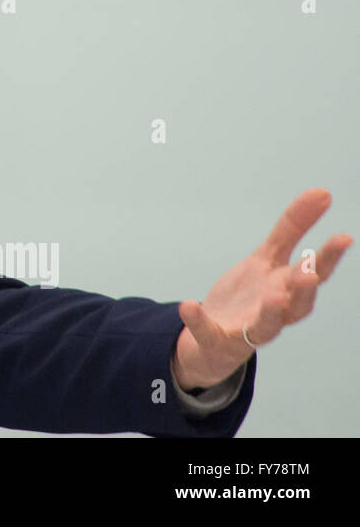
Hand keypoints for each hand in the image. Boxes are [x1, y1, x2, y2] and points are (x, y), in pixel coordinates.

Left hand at [170, 188, 351, 391]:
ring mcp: (247, 329)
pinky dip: (198, 319)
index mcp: (287, 290)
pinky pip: (208, 331)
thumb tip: (322, 193)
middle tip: (309, 272)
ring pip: (266, 327)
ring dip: (271, 312)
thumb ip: (292, 229)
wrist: (217, 337)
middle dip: (304, 289)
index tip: (344, 237)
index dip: (329, 257)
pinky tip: (189, 304)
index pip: (314, 274)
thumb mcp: (267, 258)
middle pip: (297, 305)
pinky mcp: (217, 339)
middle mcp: (275, 313)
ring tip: (271, 296)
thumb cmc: (252, 297)